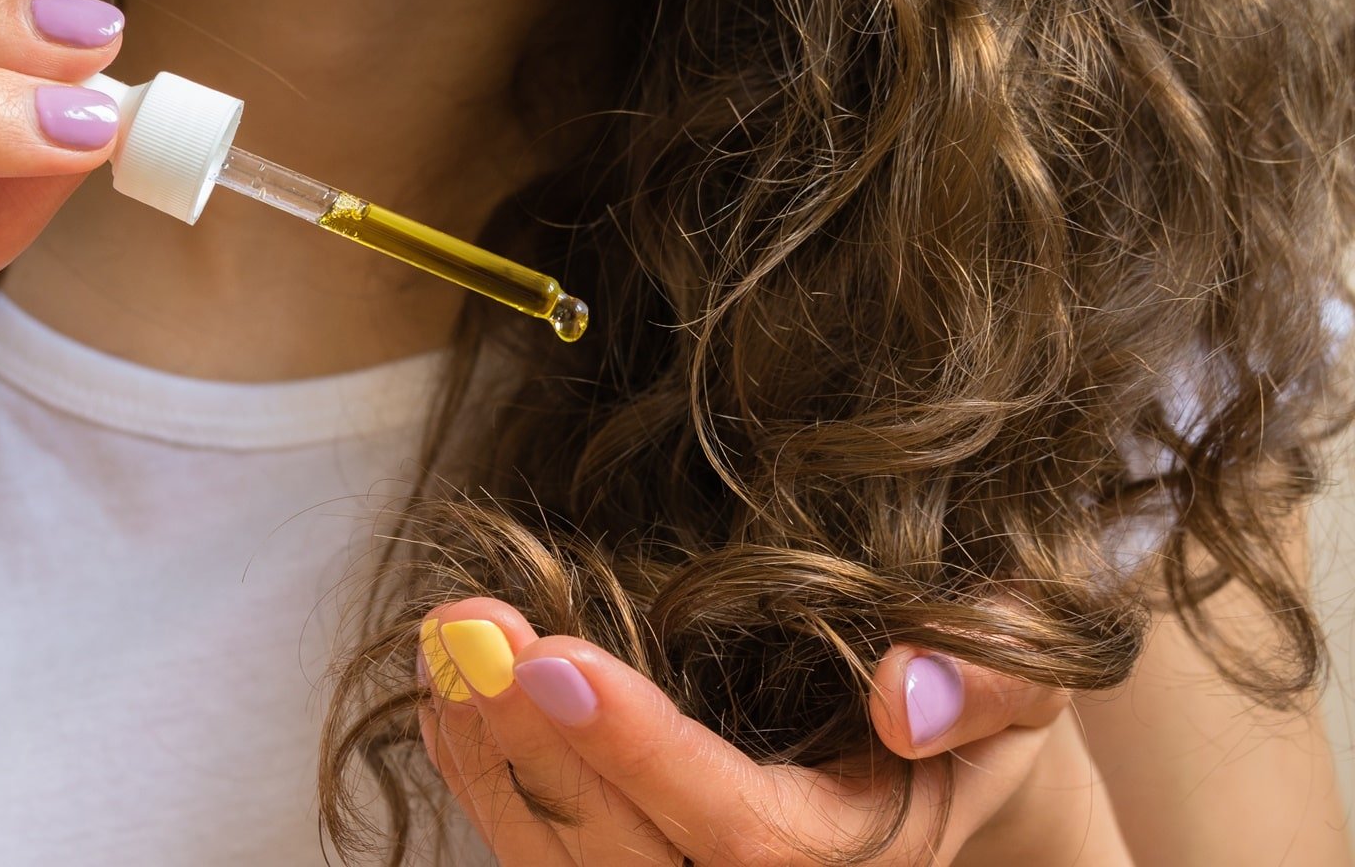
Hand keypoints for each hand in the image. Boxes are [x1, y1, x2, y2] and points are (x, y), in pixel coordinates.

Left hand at [418, 598, 1132, 865]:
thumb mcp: (1029, 679)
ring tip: (441, 652)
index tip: (554, 659)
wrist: (941, 766)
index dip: (641, 753)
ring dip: (489, 761)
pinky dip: (485, 783)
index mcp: (863, 861)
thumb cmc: (977, 710)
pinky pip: (545, 859)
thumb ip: (991, 684)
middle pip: (624, 863)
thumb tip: (902, 692)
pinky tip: (447, 706)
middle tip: (464, 628)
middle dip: (533, 745)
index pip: (747, 837)